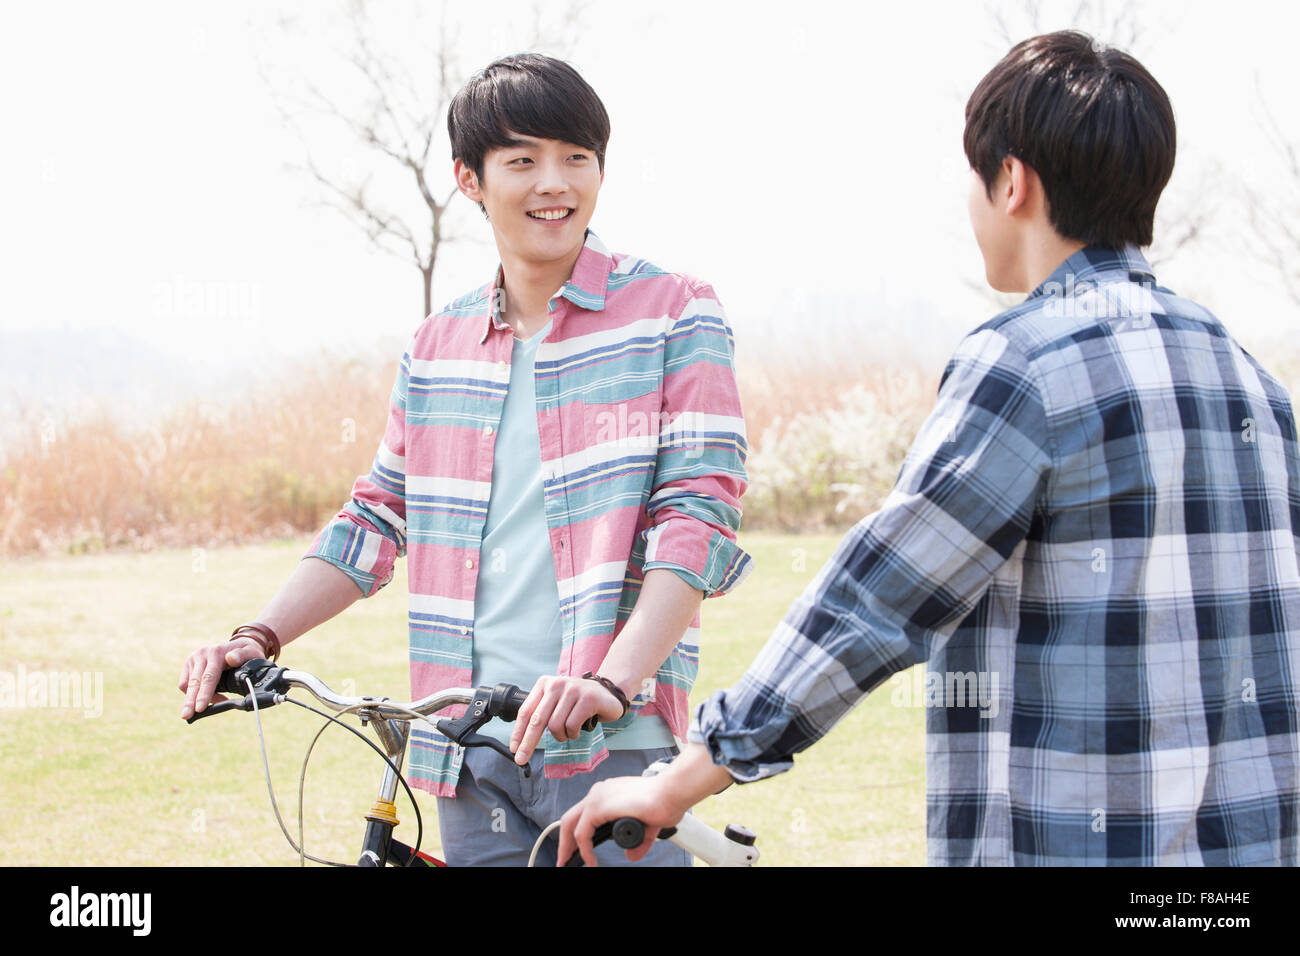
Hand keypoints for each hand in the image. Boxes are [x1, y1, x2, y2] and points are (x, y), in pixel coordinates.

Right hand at [178, 636, 266, 718]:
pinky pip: (185, 683)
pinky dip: (191, 695)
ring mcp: (194, 658)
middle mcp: (202, 654)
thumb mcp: (251, 651)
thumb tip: (231, 659)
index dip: (205, 694)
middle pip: (195, 682)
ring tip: (195, 714)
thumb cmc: (247, 652)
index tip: (200, 708)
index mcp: (217, 652)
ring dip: (191, 700)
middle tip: (186, 716)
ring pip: (187, 684)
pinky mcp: (189, 664)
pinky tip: (202, 702)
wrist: (238, 645)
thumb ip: (243, 655)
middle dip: (190, 701)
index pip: (209, 677)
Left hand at [509, 674, 624, 763]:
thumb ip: (541, 714)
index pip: (526, 711)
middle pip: (537, 720)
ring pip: (555, 726)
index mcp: (544, 684)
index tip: (514, 749)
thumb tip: (521, 739)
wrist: (608, 693)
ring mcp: (572, 690)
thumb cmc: (578, 703)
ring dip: (561, 736)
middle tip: (521, 760)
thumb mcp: (556, 703)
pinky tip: (579, 729)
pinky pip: (572, 726)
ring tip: (569, 732)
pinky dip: (573, 734)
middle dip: (528, 743)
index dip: (518, 732)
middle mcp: (556, 684)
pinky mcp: (587, 698)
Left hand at [555, 774, 687, 866]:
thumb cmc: (664, 802)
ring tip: (568, 862)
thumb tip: (631, 855)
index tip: (576, 849)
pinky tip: (591, 861)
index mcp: (608, 793)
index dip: (576, 833)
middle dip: (565, 841)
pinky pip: (583, 833)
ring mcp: (597, 798)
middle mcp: (599, 792)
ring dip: (567, 846)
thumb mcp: (646, 827)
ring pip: (571, 824)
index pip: (583, 814)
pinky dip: (584, 849)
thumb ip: (637, 842)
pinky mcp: (598, 807)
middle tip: (564, 859)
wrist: (672, 793)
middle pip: (571, 818)